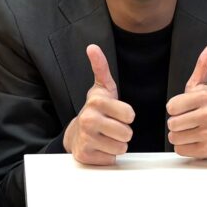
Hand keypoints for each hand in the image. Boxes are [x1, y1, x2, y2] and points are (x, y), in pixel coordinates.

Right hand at [63, 44, 134, 165]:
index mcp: (96, 102)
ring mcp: (86, 139)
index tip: (118, 113)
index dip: (127, 115)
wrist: (76, 132)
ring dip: (117, 144)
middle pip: (127, 133)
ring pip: (121, 147)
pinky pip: (111, 159)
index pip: (129, 114)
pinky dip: (108, 155)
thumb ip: (100, 67)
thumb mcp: (101, 88)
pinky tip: (100, 147)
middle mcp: (89, 120)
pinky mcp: (85, 156)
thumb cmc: (96, 109)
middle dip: (123, 132)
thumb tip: (92, 47)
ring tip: (106, 136)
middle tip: (112, 126)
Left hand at [166, 44, 206, 158]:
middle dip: (176, 123)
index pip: (171, 106)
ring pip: (173, 137)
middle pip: (171, 123)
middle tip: (188, 121)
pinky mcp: (206, 149)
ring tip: (191, 130)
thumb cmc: (206, 108)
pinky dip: (184, 147)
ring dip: (178, 136)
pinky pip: (180, 149)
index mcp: (205, 97)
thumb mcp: (202, 86)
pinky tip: (194, 141)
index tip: (186, 108)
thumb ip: (203, 65)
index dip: (174, 108)